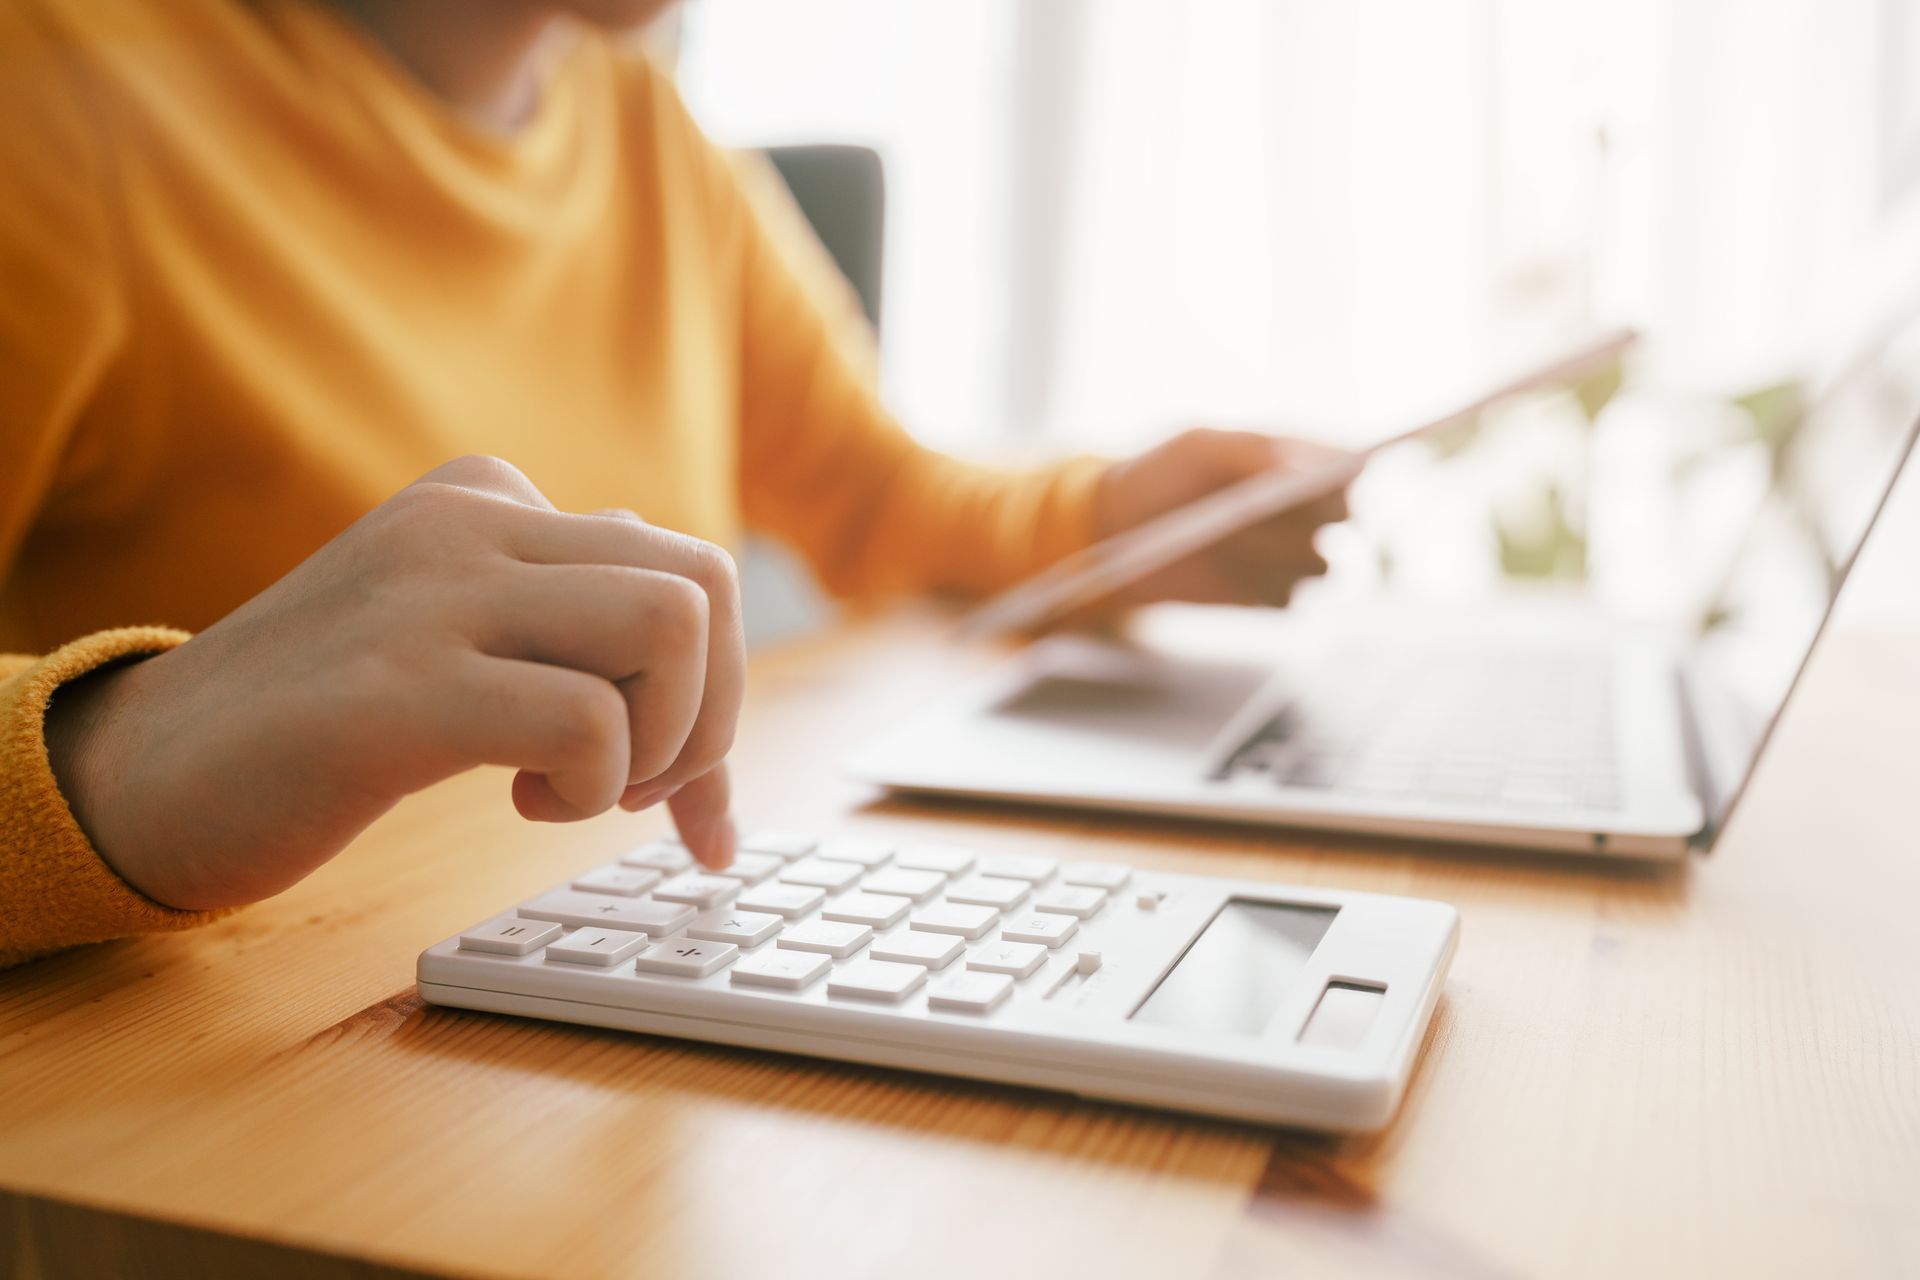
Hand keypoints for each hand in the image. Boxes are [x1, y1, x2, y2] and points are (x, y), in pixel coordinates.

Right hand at [42, 456, 744, 910]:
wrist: (140, 772)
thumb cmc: (318, 730)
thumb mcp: (459, 653)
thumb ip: (569, 651)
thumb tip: (715, 759)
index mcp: (487, 499)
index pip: (683, 568)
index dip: (720, 700)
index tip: (691, 806)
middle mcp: (470, 522)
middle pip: (704, 583)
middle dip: (712, 715)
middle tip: (637, 790)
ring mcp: (432, 595)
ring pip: (670, 626)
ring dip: (664, 741)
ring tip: (581, 792)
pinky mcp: (399, 689)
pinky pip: (589, 719)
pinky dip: (593, 785)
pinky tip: (521, 803)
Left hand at [1094, 427, 1355, 606]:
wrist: (1126, 525)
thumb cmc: (1169, 472)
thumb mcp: (1202, 447)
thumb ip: (1252, 452)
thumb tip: (1298, 472)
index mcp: (1302, 462)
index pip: (1346, 467)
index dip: (1341, 474)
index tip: (1314, 477)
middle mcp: (1310, 510)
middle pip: (1343, 518)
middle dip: (1309, 514)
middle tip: (1265, 507)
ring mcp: (1295, 556)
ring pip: (1319, 563)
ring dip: (1277, 550)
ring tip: (1228, 537)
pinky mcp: (1271, 595)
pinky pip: (1286, 597)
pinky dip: (1258, 585)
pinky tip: (1223, 571)